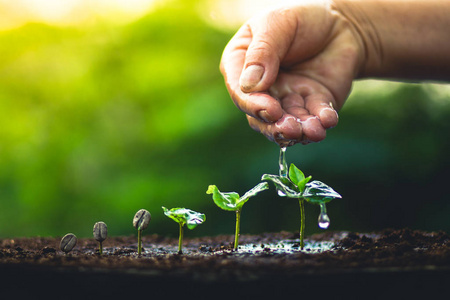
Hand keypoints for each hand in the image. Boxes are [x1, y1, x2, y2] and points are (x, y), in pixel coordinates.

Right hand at [220, 1, 362, 145]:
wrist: (342, 23)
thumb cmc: (302, 18)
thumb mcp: (277, 23)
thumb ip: (262, 52)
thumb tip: (250, 85)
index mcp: (242, 65)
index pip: (239, 91)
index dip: (252, 104)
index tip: (270, 108)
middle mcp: (261, 88)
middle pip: (260, 115)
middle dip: (275, 126)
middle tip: (290, 128)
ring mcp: (286, 99)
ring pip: (286, 123)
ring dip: (298, 130)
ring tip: (312, 131)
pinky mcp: (312, 106)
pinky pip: (314, 119)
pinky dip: (320, 122)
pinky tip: (328, 119)